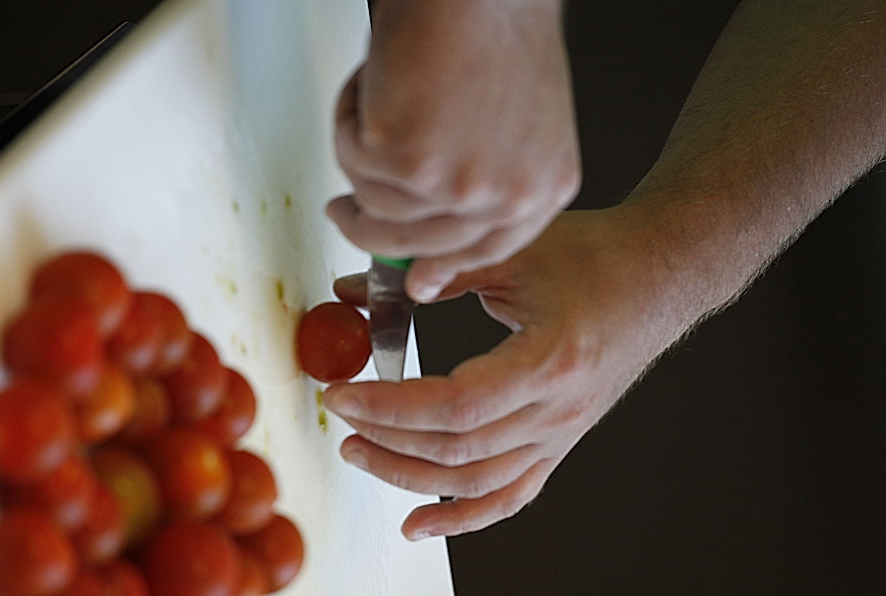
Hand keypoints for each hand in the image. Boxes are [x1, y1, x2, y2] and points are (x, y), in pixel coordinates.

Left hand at [324, 208, 699, 538]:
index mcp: (550, 362)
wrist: (659, 277)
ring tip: (359, 452)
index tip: (342, 393)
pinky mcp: (560, 444)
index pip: (456, 406)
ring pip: (476, 482)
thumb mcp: (510, 250)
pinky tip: (417, 525)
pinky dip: (461, 517)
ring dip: (409, 475)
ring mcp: (561, 435)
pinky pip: (509, 495)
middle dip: (387, 439)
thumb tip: (353, 292)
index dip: (391, 407)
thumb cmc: (592, 255)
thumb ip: (433, 274)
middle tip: (340, 416)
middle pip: (458, 450)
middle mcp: (559, 411)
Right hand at [327, 0, 580, 302]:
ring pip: (376, 204)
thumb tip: (434, 219)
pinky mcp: (408, 161)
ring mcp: (457, 185)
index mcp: (543, 186)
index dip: (442, 265)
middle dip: (368, 228)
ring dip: (360, 153)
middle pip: (420, 242)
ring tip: (373, 101)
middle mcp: (507, 195)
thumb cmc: (497, 25)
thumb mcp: (515, 121)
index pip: (487, 248)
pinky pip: (353, 159)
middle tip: (342, 213)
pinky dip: (350, 118)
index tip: (414, 281)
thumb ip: (486, 176)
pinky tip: (377, 82)